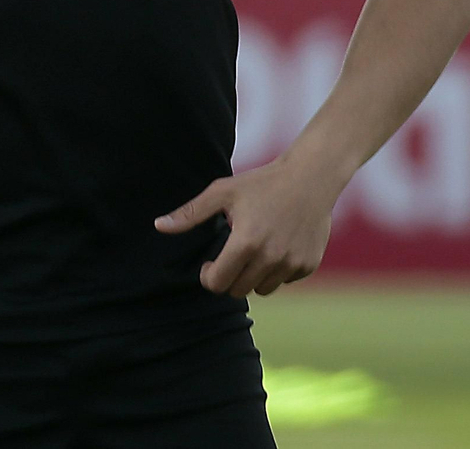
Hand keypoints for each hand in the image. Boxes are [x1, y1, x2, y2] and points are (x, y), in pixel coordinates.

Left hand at [154, 157, 337, 297]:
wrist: (310, 179)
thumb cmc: (261, 183)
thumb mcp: (222, 192)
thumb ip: (190, 213)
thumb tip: (159, 226)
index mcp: (246, 243)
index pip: (218, 284)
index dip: (208, 277)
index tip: (209, 264)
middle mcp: (271, 259)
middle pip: (238, 291)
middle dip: (229, 278)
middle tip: (230, 255)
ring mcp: (292, 264)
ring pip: (262, 289)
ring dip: (253, 276)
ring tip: (253, 249)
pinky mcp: (308, 265)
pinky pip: (284, 281)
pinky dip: (277, 270)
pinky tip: (276, 245)